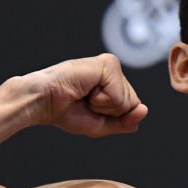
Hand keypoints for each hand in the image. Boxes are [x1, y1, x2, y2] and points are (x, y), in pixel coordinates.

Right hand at [24, 53, 147, 136]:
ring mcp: (112, 66)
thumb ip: (125, 122)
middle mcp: (115, 73)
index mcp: (114, 84)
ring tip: (84, 95)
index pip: (133, 108)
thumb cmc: (66, 111)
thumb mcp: (101, 124)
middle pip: (133, 104)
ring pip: (127, 101)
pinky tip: (85, 89)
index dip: (113, 117)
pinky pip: (118, 96)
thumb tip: (144, 110)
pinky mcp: (108, 64)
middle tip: (85, 101)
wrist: (43, 102)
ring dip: (103, 106)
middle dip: (109, 112)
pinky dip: (101, 100)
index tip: (89, 108)